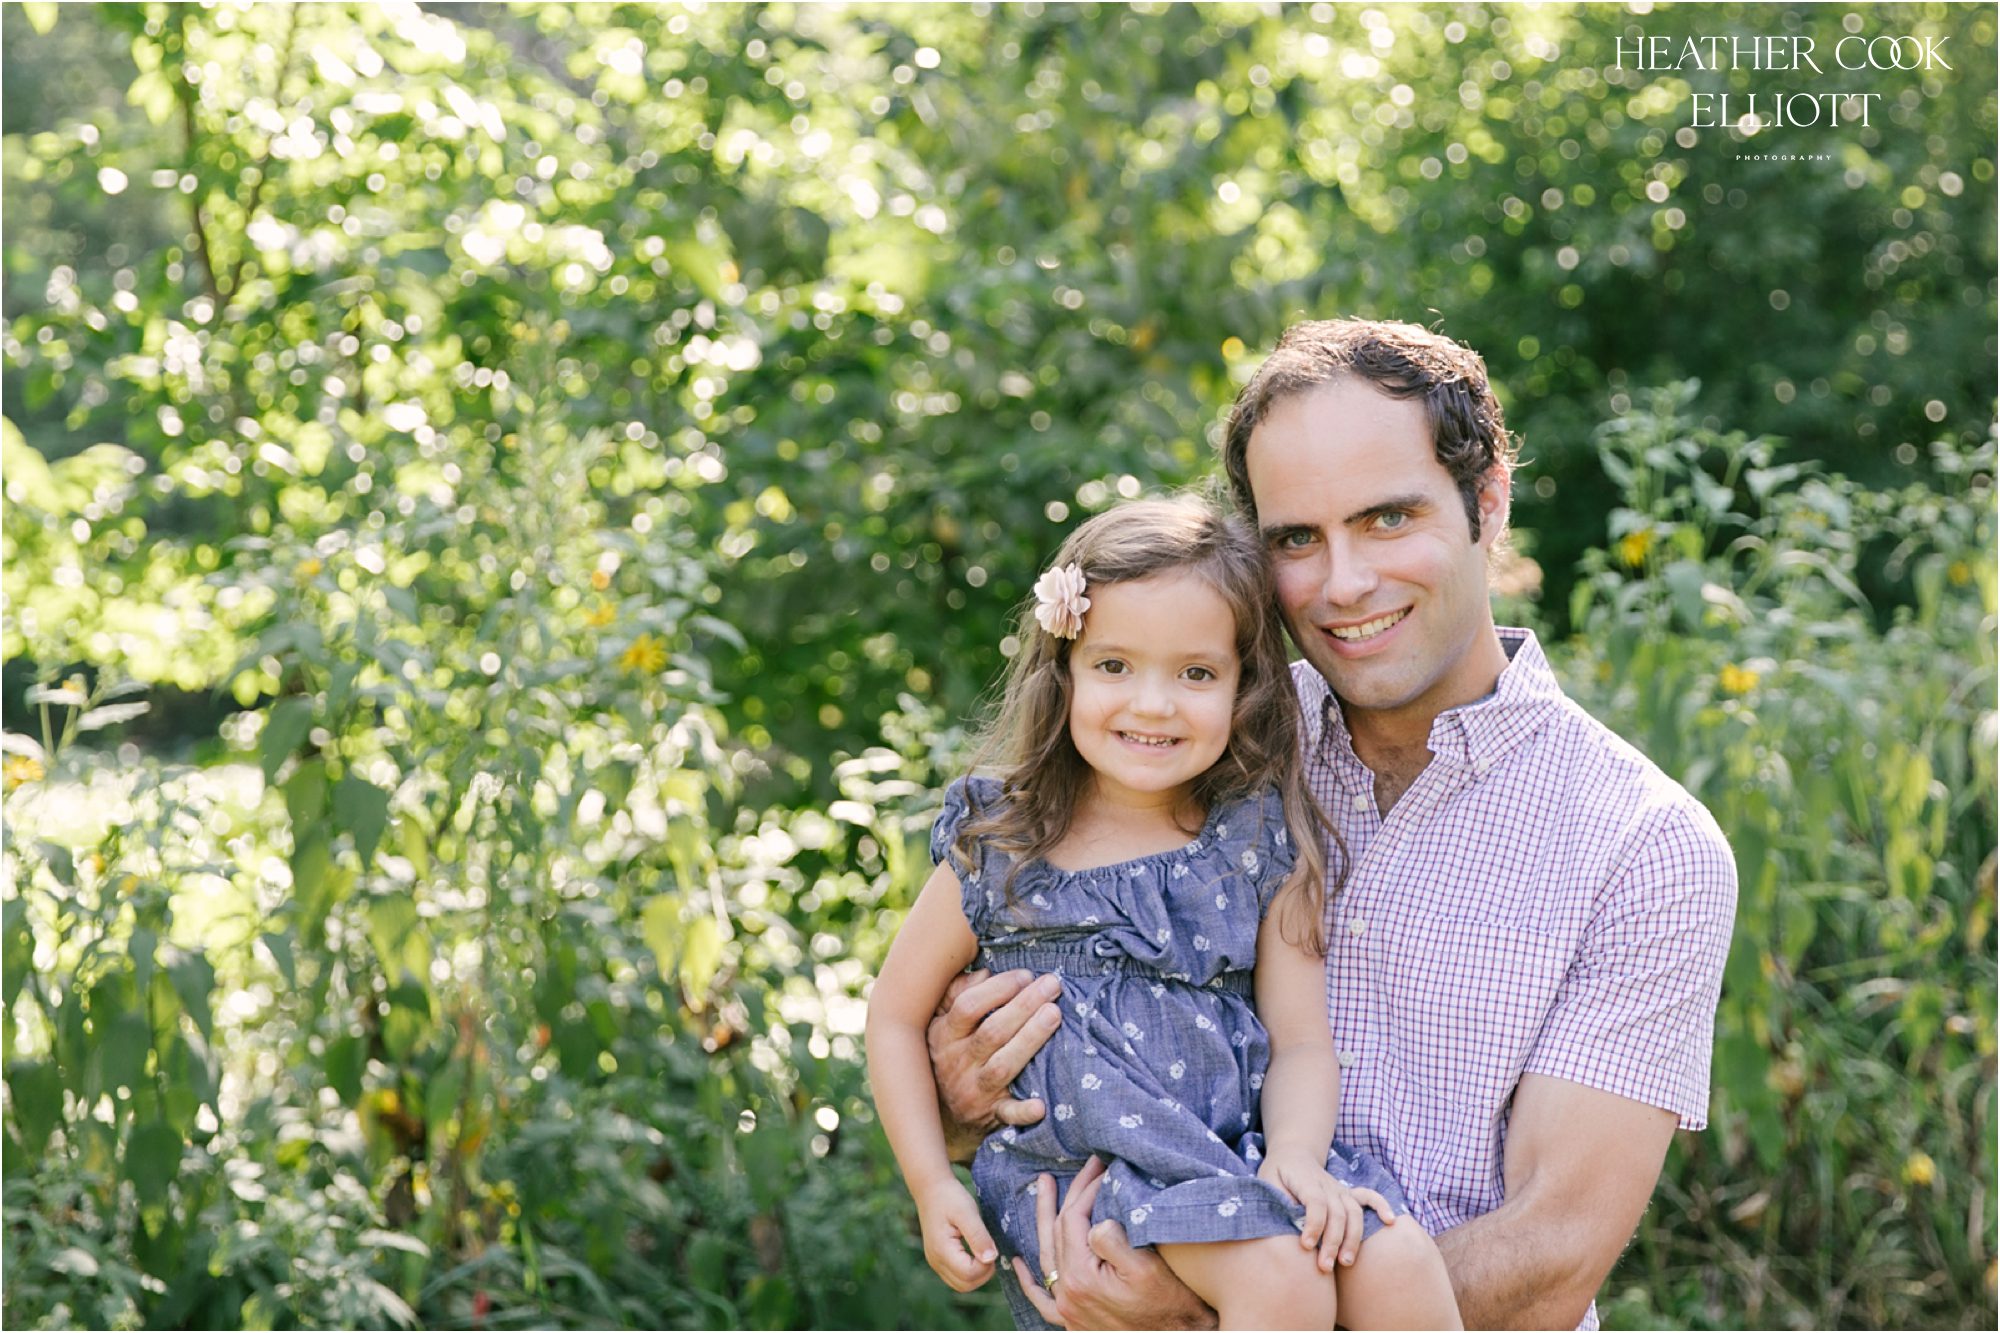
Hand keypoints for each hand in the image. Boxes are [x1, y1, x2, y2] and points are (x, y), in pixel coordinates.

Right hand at [915, 1177, 999, 1291]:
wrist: (931, 1189)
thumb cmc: (950, 1197)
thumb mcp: (967, 1212)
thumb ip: (979, 1236)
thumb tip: (991, 1259)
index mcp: (942, 1250)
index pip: (969, 1274)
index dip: (986, 1265)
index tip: (991, 1246)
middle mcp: (936, 1261)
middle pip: (965, 1285)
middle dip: (983, 1273)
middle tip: (990, 1250)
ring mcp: (935, 1262)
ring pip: (961, 1285)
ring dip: (977, 1275)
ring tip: (983, 1251)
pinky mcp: (938, 1260)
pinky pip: (956, 1277)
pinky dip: (969, 1272)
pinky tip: (975, 1253)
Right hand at [927, 969, 1063, 1158]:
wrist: (940, 1114)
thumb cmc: (951, 1054)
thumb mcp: (942, 1023)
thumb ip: (957, 993)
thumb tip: (984, 972)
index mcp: (945, 1035)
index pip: (968, 1007)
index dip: (997, 989)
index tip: (1025, 975)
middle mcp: (957, 1063)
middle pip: (992, 1032)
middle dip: (1024, 1006)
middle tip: (1052, 985)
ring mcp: (974, 1091)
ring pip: (1003, 1066)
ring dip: (1030, 1039)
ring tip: (1054, 1014)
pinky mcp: (991, 1116)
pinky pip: (1007, 1115)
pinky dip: (1023, 1111)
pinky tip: (1041, 1105)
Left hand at [1012, 1158, 1216, 1330]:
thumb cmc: (1171, 1304)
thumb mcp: (1147, 1268)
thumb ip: (1113, 1242)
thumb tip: (1094, 1221)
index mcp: (1081, 1276)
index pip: (1073, 1218)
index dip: (1087, 1188)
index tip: (1103, 1168)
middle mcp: (1068, 1293)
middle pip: (1058, 1231)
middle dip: (1070, 1193)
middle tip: (1086, 1164)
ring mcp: (1068, 1308)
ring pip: (1047, 1257)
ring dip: (1045, 1220)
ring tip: (1044, 1188)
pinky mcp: (1075, 1321)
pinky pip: (1043, 1299)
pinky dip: (1030, 1280)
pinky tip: (1018, 1264)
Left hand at [1257, 1147, 1397, 1273]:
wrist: (1293, 1155)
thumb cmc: (1277, 1174)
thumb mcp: (1266, 1183)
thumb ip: (1276, 1200)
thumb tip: (1286, 1221)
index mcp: (1305, 1180)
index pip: (1316, 1203)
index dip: (1313, 1225)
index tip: (1306, 1246)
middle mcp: (1327, 1185)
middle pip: (1337, 1213)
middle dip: (1333, 1242)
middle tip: (1324, 1266)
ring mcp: (1340, 1189)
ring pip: (1353, 1212)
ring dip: (1352, 1238)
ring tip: (1345, 1262)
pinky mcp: (1348, 1193)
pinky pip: (1369, 1197)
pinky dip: (1381, 1206)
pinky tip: (1390, 1221)